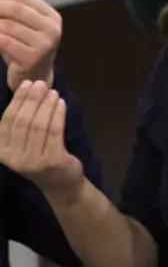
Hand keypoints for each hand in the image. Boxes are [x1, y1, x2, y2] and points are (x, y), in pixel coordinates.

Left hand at [0, 0, 61, 90]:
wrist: (34, 76)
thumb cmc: (25, 47)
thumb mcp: (26, 26)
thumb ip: (14, 11)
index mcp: (52, 17)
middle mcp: (52, 29)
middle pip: (17, 9)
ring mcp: (44, 45)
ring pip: (8, 26)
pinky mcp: (32, 58)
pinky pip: (4, 41)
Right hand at [0, 81, 83, 198]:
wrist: (59, 183)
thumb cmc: (39, 156)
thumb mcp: (22, 143)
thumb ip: (20, 122)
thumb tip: (26, 89)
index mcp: (1, 151)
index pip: (7, 121)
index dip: (17, 100)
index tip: (27, 84)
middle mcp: (13, 158)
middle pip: (22, 122)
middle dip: (32, 100)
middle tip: (41, 84)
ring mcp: (32, 161)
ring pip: (39, 126)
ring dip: (47, 105)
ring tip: (53, 92)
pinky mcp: (52, 161)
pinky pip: (55, 132)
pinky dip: (58, 114)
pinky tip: (61, 103)